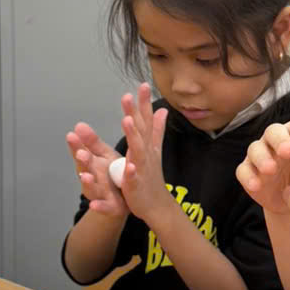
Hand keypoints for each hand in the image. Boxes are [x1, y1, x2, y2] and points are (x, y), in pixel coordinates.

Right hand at [66, 122, 126, 217]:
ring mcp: (99, 194)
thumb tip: (78, 125)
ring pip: (91, 189)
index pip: (82, 153)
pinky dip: (98, 207)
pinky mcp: (109, 208)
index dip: (76, 146)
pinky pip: (103, 208)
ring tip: (87, 176)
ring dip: (88, 183)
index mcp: (92, 165)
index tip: (71, 135)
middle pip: (85, 170)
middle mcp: (93, 178)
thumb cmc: (112, 174)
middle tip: (81, 153)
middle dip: (83, 162)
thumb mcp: (104, 156)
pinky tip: (93, 205)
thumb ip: (92, 143)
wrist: (125, 200)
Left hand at [119, 83, 168, 222]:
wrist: (158, 205)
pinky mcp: (136, 185)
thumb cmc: (153, 176)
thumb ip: (157, 129)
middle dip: (135, 112)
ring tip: (126, 121)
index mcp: (146, 145)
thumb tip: (163, 109)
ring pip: (136, 150)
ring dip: (132, 136)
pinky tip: (128, 166)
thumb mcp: (154, 149)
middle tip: (128, 95)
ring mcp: (141, 168)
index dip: (144, 103)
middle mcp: (145, 153)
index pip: (145, 120)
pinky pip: (131, 179)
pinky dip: (130, 173)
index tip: (143, 84)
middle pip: (140, 130)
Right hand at [236, 119, 289, 214]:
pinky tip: (256, 185)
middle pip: (273, 131)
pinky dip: (248, 176)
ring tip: (271, 169)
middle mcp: (276, 142)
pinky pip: (243, 170)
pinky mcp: (248, 172)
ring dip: (262, 156)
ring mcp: (260, 156)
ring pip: (255, 148)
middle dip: (280, 139)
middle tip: (287, 151)